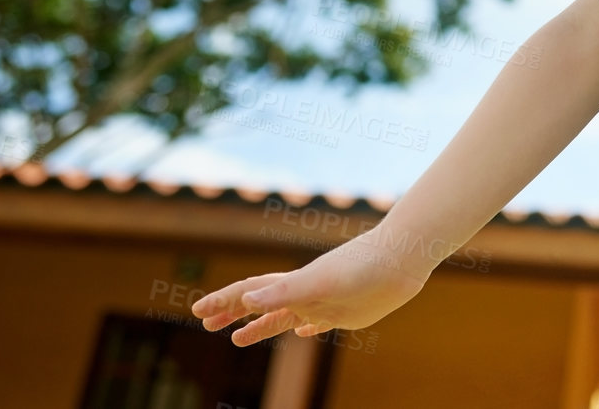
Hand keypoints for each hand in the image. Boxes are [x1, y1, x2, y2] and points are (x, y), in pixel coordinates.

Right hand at [191, 225, 433, 345]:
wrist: (403, 258)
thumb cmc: (363, 265)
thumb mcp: (320, 281)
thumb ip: (284, 291)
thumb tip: (247, 298)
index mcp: (294, 285)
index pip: (249, 293)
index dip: (223, 302)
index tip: (195, 312)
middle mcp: (305, 292)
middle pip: (260, 305)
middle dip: (232, 314)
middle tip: (207, 326)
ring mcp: (325, 302)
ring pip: (285, 317)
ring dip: (260, 326)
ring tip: (237, 339)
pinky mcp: (347, 312)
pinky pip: (319, 322)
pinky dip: (306, 328)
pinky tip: (304, 333)